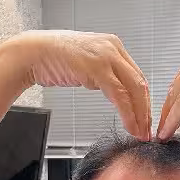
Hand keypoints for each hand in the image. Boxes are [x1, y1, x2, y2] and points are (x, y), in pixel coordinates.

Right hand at [11, 30, 150, 140]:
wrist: (33, 53)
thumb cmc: (54, 59)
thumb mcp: (87, 65)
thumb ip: (103, 74)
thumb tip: (115, 92)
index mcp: (113, 46)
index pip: (137, 76)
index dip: (144, 101)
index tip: (145, 119)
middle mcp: (114, 48)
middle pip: (140, 83)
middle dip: (146, 111)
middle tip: (147, 130)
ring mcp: (107, 56)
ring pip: (134, 90)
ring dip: (140, 115)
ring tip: (140, 133)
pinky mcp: (98, 68)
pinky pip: (120, 95)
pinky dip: (128, 114)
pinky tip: (130, 126)